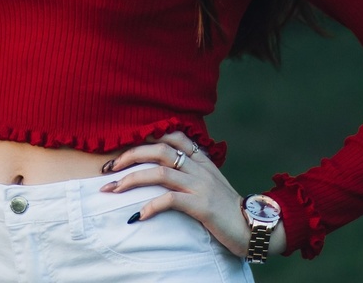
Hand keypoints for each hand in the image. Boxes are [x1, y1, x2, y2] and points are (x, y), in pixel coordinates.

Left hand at [99, 130, 279, 259]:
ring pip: (159, 173)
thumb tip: (164, 167)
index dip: (144, 138)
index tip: (123, 152)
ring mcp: (201, 185)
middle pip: (158, 149)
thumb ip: (192, 171)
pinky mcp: (202, 206)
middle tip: (108, 169)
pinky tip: (138, 215)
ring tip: (112, 190)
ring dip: (131, 180)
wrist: (254, 227)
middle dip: (129, 156)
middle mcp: (199, 168)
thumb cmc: (227, 209)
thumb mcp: (210, 183)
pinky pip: (170, 200)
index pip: (171, 136)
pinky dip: (151, 206)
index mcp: (201, 160)